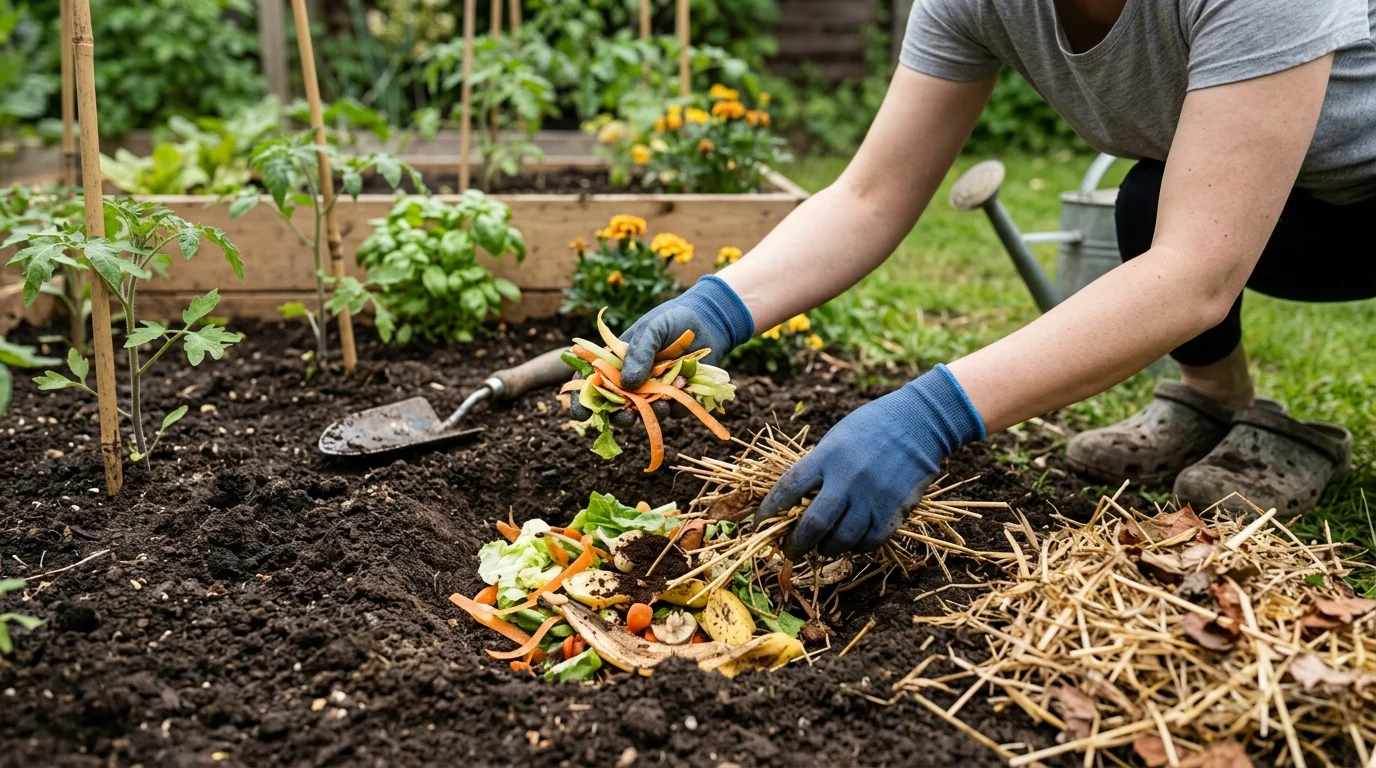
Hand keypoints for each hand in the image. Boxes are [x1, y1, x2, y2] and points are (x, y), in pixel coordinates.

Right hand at [569, 276, 753, 421]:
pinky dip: (676, 406)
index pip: (591, 384)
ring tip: (663, 403)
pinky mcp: (676, 397)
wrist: (709, 321)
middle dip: (619, 417)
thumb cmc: (673, 319)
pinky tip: (685, 386)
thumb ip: (639, 354)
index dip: (582, 400)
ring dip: (651, 414)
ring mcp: (653, 391)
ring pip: (644, 415)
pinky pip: (672, 413)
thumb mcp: (652, 329)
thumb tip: (627, 385)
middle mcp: (631, 380)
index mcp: (615, 362)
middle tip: (628, 417)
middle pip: (616, 408)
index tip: (581, 414)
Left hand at [759, 365, 985, 558]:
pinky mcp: (895, 510)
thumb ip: (818, 468)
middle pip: (814, 524)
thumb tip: (794, 503)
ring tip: (822, 547)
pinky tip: (852, 541)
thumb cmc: (870, 427)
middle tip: (789, 550)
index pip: (789, 489)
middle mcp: (848, 478)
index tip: (759, 525)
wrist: (919, 423)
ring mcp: (873, 497)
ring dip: (826, 549)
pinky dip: (856, 546)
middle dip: (796, 543)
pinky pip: (869, 542)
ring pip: (841, 540)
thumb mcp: (836, 439)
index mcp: (828, 456)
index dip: (769, 511)